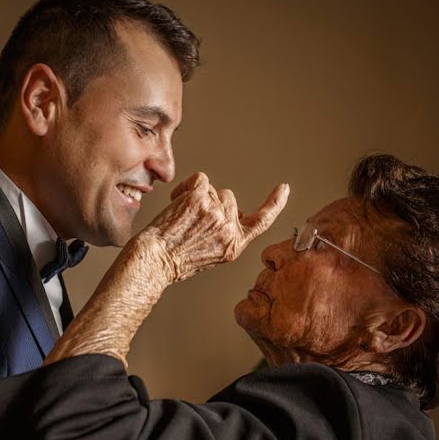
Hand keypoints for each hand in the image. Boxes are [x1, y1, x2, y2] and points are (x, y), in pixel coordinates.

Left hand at [134, 173, 288, 284]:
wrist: (155, 260)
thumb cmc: (174, 259)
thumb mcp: (210, 254)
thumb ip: (223, 234)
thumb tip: (229, 213)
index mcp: (234, 245)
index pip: (261, 221)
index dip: (274, 203)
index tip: (283, 189)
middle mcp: (228, 229)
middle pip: (229, 198)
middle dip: (211, 202)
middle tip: (191, 220)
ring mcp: (215, 213)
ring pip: (213, 188)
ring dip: (197, 195)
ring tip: (181, 216)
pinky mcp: (199, 199)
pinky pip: (200, 179)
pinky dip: (187, 185)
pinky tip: (177, 200)